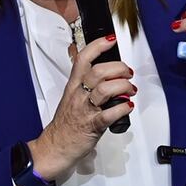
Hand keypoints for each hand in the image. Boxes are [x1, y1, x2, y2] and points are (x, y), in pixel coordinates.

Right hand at [27, 35, 134, 181]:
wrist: (55, 146)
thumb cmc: (66, 122)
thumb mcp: (71, 94)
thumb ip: (81, 78)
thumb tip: (87, 59)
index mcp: (74, 85)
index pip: (83, 58)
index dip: (97, 46)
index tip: (110, 39)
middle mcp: (79, 95)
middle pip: (98, 72)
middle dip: (118, 68)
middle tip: (128, 73)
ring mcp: (85, 110)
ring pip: (104, 90)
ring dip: (123, 87)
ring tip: (130, 90)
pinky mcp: (92, 126)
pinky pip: (108, 114)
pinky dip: (122, 108)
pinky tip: (128, 106)